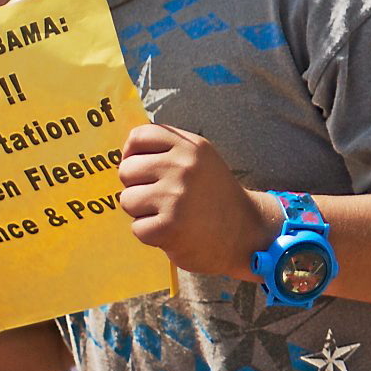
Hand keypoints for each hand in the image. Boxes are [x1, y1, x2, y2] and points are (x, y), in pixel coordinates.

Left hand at [118, 124, 278, 277]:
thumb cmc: (215, 196)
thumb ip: (169, 150)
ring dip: (142, 212)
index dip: (132, 154)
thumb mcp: (201, 160)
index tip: (142, 169)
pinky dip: (151, 234)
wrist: (245, 233)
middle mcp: (184, 167)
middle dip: (136, 186)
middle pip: (127, 169)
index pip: (139, 136)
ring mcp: (176, 196)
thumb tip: (125, 154)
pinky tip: (172, 232)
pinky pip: (137, 228)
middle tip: (160, 198)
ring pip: (127, 200)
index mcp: (190, 146)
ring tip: (168, 214)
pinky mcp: (169, 226)